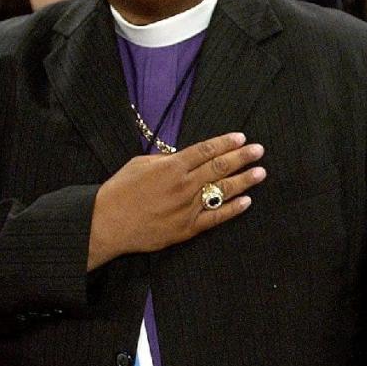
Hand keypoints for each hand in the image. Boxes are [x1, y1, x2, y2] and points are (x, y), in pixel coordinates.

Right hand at [86, 132, 265, 270]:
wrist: (106, 224)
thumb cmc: (119, 191)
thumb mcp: (140, 164)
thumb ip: (166, 159)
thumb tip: (185, 155)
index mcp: (172, 166)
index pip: (206, 150)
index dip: (226, 142)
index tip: (241, 137)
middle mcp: (184, 185)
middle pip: (220, 167)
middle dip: (242, 157)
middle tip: (259, 150)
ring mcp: (188, 208)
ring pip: (223, 191)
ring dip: (244, 180)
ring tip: (261, 172)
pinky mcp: (188, 228)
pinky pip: (216, 217)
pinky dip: (233, 209)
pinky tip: (247, 201)